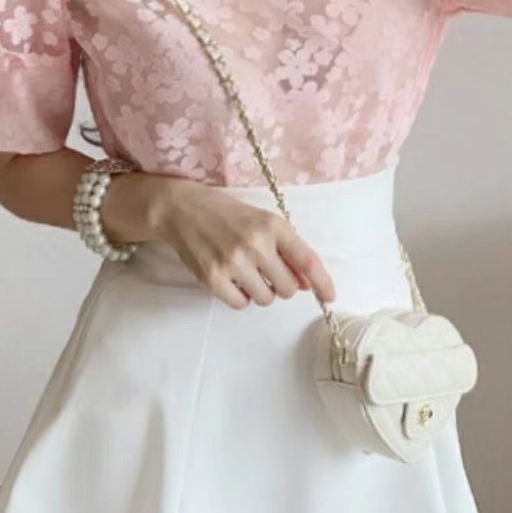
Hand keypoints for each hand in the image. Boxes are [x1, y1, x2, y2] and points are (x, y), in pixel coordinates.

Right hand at [105, 173, 335, 309]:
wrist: (182, 208)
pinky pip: (241, 304)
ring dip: (261, 292)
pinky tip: (232, 280)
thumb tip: (306, 284)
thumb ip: (286, 250)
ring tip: (246, 273)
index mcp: (272, 226)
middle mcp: (255, 244)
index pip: (307, 260)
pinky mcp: (213, 277)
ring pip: (266, 299)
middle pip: (288, 288)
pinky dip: (240, 297)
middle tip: (267, 272)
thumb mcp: (262, 221)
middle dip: (282, 286)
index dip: (322, 282)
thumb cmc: (227, 214)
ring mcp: (233, 262)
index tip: (330, 296)